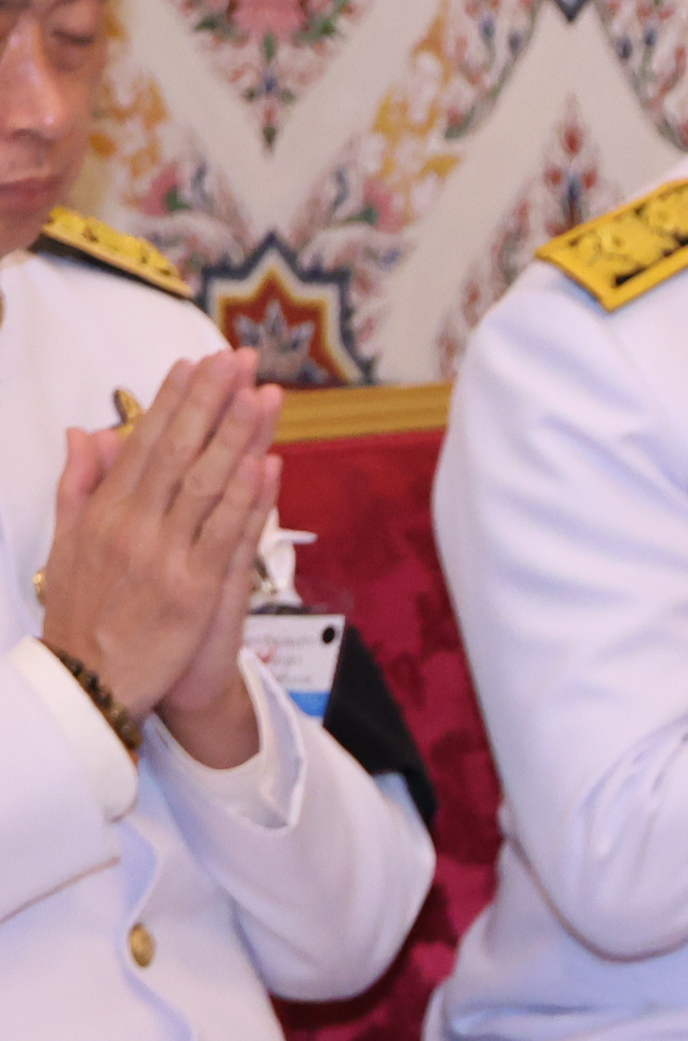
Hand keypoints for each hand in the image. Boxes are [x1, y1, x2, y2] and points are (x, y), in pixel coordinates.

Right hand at [37, 349, 278, 748]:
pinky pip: (227, 536)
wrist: (89, 683)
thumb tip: (85, 433)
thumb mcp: (66, 542)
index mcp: (104, 513)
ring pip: (208, 485)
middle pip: (178, 452)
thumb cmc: (81, 612)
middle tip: (237, 357)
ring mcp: (167, 558)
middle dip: (210, 402)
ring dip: (239, 437)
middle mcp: (134, 528)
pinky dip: (249, 499)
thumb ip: (78, 485)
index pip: (143, 444)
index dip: (172, 401)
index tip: (195, 362)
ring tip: (264, 394)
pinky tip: (268, 463)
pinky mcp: (196, 591)